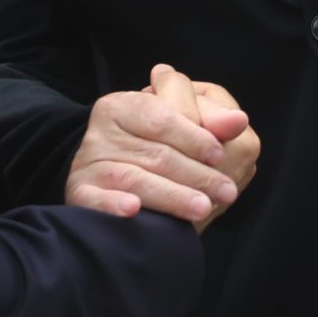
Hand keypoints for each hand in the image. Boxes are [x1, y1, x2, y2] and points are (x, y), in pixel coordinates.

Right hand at [65, 63, 257, 231]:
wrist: (113, 191)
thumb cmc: (155, 151)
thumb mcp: (179, 126)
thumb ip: (208, 119)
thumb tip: (238, 119)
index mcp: (121, 105)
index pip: (162, 117)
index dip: (193, 135)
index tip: (219, 154)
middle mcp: (99, 132)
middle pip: (155, 152)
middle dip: (196, 174)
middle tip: (226, 192)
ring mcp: (87, 164)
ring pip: (134, 178)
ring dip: (172, 195)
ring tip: (203, 208)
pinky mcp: (79, 193)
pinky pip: (95, 199)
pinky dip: (114, 204)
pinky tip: (134, 211)